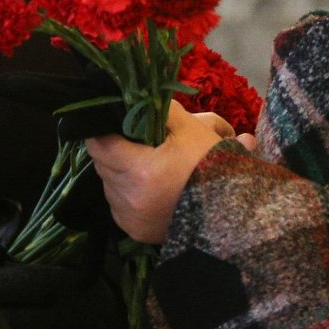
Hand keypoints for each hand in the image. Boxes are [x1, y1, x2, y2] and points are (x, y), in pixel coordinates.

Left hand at [85, 101, 229, 243]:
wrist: (230, 211)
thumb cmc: (210, 166)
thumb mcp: (191, 129)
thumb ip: (163, 110)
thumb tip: (142, 96)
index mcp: (140, 170)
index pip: (99, 144)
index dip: (101, 130)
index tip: (112, 123)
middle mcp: (128, 196)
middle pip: (102, 164)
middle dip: (113, 150)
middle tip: (132, 141)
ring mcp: (130, 217)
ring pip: (109, 185)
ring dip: (119, 173)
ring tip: (144, 165)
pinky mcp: (135, 231)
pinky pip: (118, 206)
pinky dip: (127, 195)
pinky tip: (147, 187)